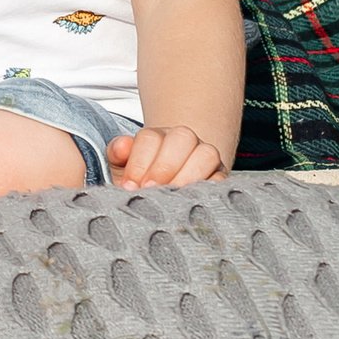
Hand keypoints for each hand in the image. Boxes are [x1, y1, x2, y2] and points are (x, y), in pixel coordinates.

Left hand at [107, 124, 225, 187]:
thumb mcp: (122, 167)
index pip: (150, 138)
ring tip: (172, 197)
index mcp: (157, 136)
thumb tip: (122, 146)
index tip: (130, 186)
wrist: (162, 193)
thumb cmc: (139, 179)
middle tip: (149, 190)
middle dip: (164, 166)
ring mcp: (205, 157)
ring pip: (206, 154)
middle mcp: (183, 141)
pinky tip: (192, 201)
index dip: (139, 162)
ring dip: (188, 175)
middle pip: (181, 138)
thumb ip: (117, 153)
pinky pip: (221, 177)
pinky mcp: (220, 177)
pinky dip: (210, 187)